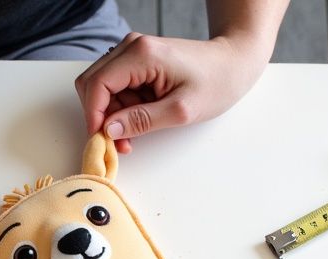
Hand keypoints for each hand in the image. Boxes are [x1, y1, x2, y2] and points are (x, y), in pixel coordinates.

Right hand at [75, 32, 270, 152]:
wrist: (234, 64)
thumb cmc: (216, 82)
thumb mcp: (181, 111)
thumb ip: (141, 121)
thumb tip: (108, 130)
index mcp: (141, 55)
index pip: (97, 84)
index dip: (94, 115)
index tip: (102, 140)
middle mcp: (131, 47)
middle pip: (92, 84)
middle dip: (100, 117)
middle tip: (119, 142)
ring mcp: (133, 53)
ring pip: (102, 88)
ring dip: (111, 115)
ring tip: (132, 136)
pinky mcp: (137, 62)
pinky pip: (115, 88)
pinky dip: (120, 108)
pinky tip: (137, 122)